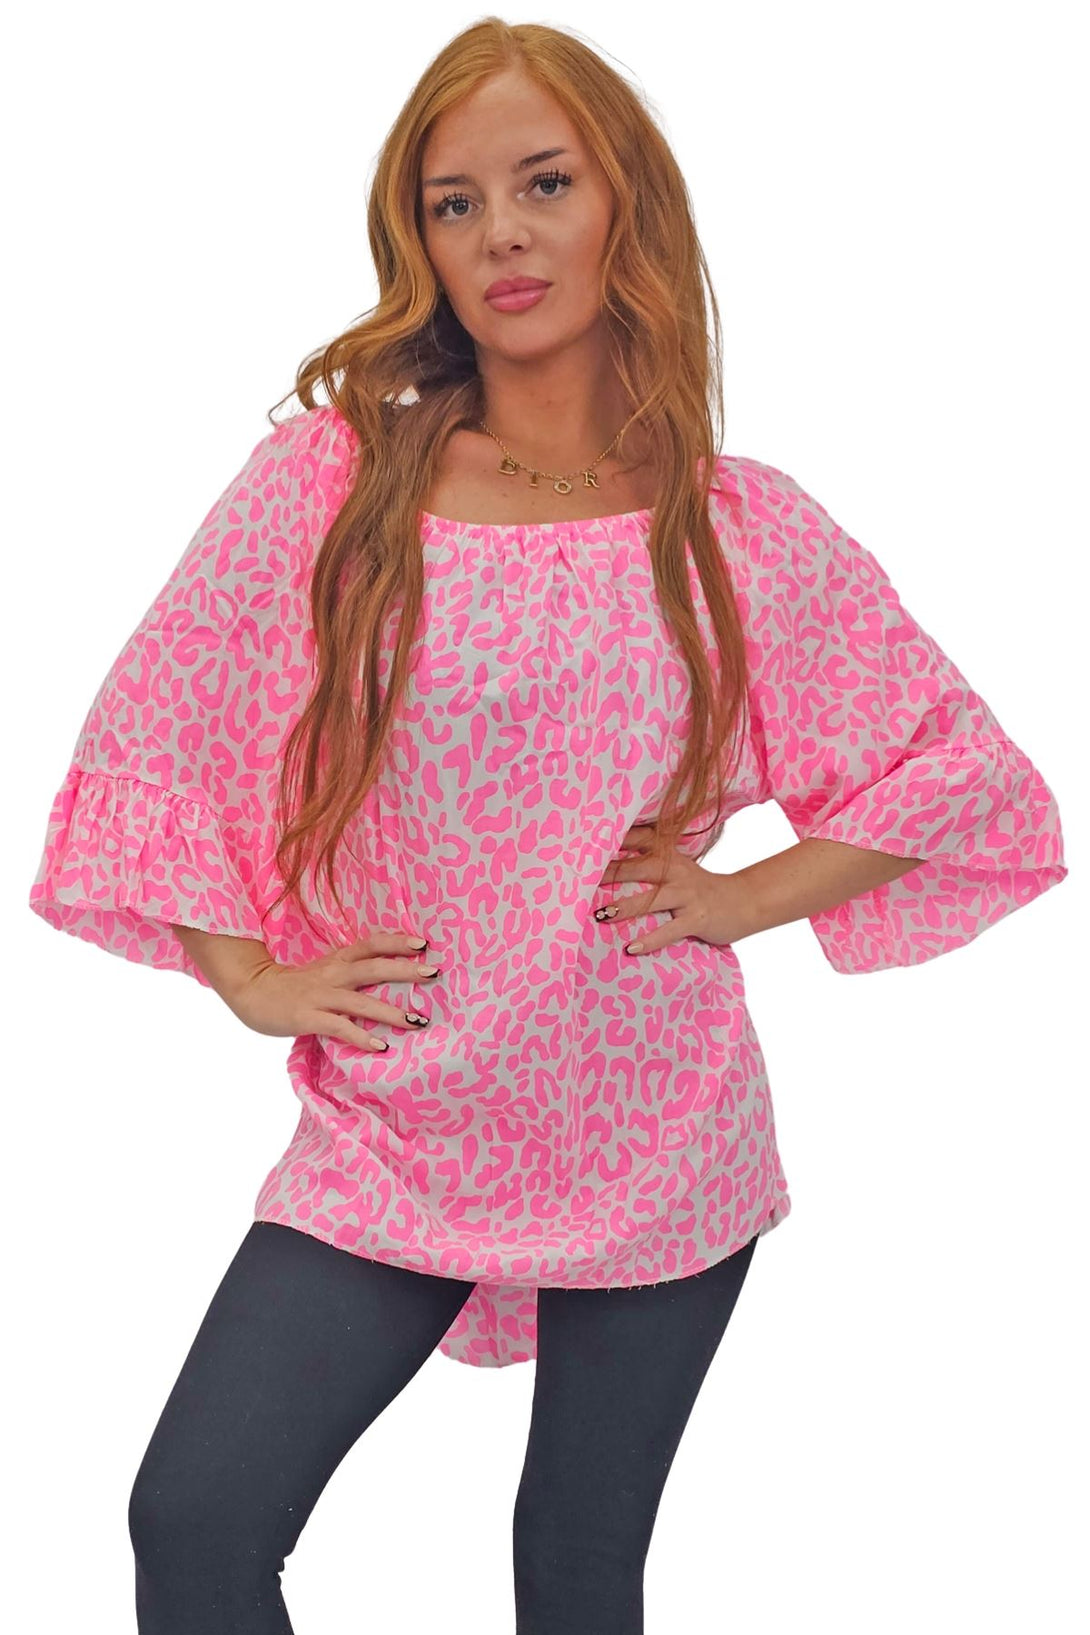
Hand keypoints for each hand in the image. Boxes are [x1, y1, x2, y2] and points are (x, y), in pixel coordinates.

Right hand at [225, 930, 440, 1051]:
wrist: (250, 990)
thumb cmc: (291, 985)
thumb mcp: (323, 971)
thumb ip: (349, 973)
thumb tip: (385, 979)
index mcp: (336, 960)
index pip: (371, 944)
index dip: (397, 942)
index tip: (424, 943)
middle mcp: (332, 974)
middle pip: (373, 967)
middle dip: (405, 970)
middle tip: (434, 973)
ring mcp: (320, 996)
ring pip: (361, 1000)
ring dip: (391, 1011)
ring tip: (418, 1020)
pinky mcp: (308, 1017)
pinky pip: (339, 1027)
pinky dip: (361, 1036)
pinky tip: (380, 1046)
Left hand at [593, 824, 751, 954]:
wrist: (742, 902)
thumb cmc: (699, 888)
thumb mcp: (677, 868)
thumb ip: (649, 862)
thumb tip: (606, 866)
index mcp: (670, 856)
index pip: (639, 839)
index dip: (613, 840)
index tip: (585, 844)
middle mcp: (677, 872)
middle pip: (638, 868)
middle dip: (609, 873)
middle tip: (580, 880)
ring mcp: (687, 895)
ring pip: (652, 900)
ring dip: (625, 907)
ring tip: (601, 915)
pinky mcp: (697, 919)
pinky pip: (670, 930)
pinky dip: (650, 940)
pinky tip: (632, 947)